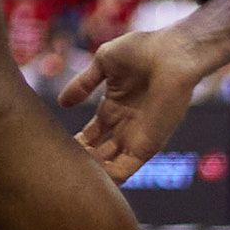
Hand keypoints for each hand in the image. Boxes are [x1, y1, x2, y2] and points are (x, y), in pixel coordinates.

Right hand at [62, 27, 208, 177]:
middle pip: (98, 151)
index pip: (92, 132)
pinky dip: (108, 177)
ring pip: (109, 163)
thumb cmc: (143, 51)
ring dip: (92, 170)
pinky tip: (89, 179)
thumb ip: (83, 84)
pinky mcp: (147, 146)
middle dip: (81, 159)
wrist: (173, 55)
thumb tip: (62, 103)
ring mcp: (136, 137)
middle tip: (59, 166)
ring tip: (69, 174)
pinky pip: (125, 169)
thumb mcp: (104, 62)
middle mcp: (125, 124)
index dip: (76, 141)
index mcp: (115, 106)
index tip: (57, 148)